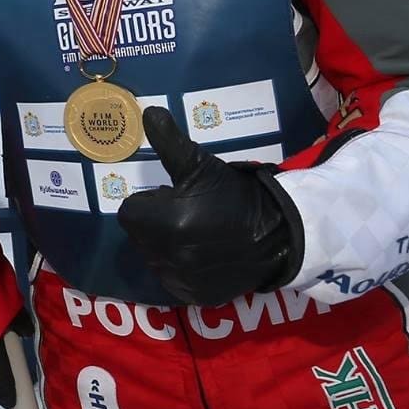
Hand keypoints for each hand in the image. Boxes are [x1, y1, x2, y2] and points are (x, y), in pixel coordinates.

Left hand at [115, 106, 302, 305]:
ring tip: (199, 233)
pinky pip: (173, 280)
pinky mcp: (195, 296)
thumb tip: (148, 112)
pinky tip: (205, 255)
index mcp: (164, 221)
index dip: (151, 202)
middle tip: (189, 213)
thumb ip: (169, 141)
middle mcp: (168, 254)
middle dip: (156, 223)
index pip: (130, 212)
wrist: (279, 232)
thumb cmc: (235, 194)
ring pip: (154, 258)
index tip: (175, 197)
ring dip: (167, 246)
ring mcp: (181, 279)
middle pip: (140, 236)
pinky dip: (182, 269)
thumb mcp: (201, 165)